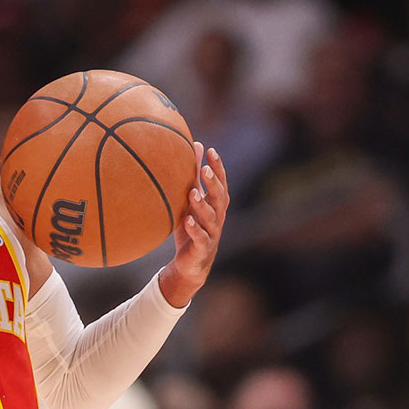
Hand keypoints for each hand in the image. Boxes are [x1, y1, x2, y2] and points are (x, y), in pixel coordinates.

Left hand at [159, 141, 227, 306]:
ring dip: (202, 204)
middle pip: (220, 197)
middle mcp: (218, 217)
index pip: (221, 182)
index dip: (218, 168)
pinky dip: (194, 229)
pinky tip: (187, 220)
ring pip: (210, 217)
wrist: (191, 263)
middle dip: (214, 183)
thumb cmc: (192, 227)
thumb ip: (194, 177)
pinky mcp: (202, 248)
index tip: (211, 151)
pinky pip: (200, 237)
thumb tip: (196, 145)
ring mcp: (212, 233)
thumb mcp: (192, 200)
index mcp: (217, 205)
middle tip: (204, 169)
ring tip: (192, 193)